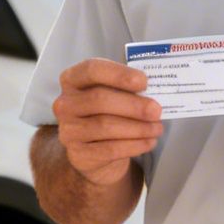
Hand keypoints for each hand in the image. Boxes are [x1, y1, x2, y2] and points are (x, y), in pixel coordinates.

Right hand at [51, 58, 162, 184]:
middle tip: (157, 110)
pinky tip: (149, 142)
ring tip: (157, 128)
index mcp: (73, 80)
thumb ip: (128, 88)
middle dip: (133, 105)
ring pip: (105, 126)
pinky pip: (109, 149)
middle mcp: (65, 104)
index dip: (119, 74)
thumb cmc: (109, 113)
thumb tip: (154, 90)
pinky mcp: (77, 154)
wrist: (96, 152)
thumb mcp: (114, 95)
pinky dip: (134, 145)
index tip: (144, 82)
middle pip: (99, 99)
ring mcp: (68, 130)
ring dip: (137, 127)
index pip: (92, 70)